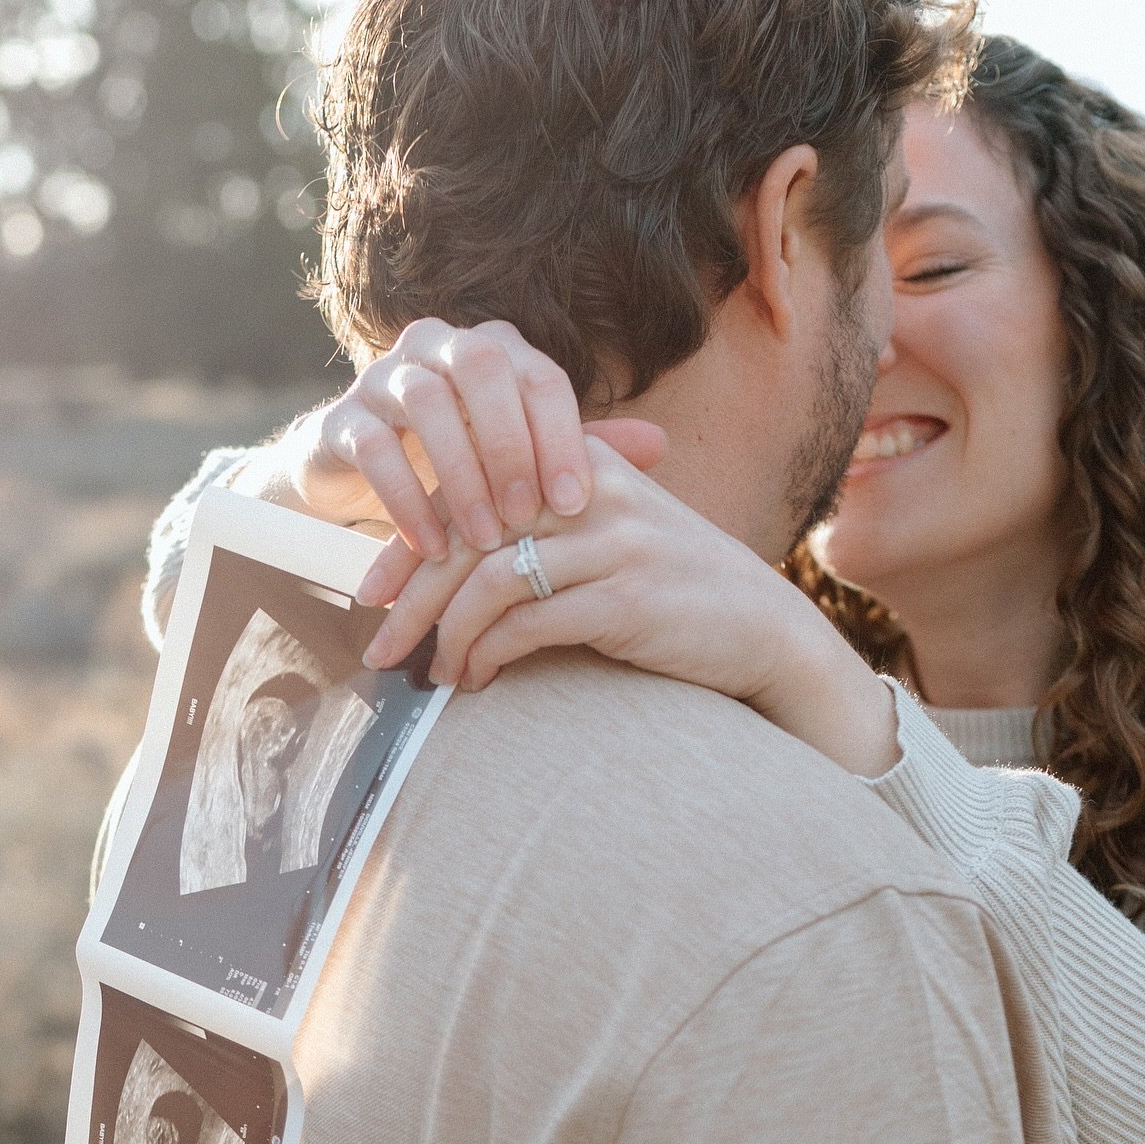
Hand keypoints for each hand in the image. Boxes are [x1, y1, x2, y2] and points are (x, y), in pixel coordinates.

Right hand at [233, 317, 664, 556]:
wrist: (363, 480)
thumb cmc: (465, 468)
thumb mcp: (524, 462)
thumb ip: (584, 450)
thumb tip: (660, 445)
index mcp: (496, 350)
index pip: (541, 376)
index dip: (562, 438)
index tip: (577, 505)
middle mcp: (441, 346)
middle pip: (484, 368)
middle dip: (511, 447)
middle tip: (528, 518)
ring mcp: (384, 375)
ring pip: (427, 402)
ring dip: (459, 475)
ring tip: (482, 538)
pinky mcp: (340, 418)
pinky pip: (373, 446)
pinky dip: (404, 498)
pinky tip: (429, 546)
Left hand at [359, 438, 902, 776]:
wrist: (767, 631)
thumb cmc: (680, 592)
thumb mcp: (617, 534)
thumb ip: (550, 529)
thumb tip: (456, 562)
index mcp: (583, 463)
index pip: (472, 488)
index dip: (413, 542)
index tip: (377, 591)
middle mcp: (595, 491)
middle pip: (470, 531)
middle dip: (413, 595)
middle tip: (378, 644)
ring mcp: (614, 542)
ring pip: (491, 580)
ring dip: (448, 635)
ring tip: (433, 674)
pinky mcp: (627, 597)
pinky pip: (528, 624)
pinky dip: (489, 655)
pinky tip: (478, 680)